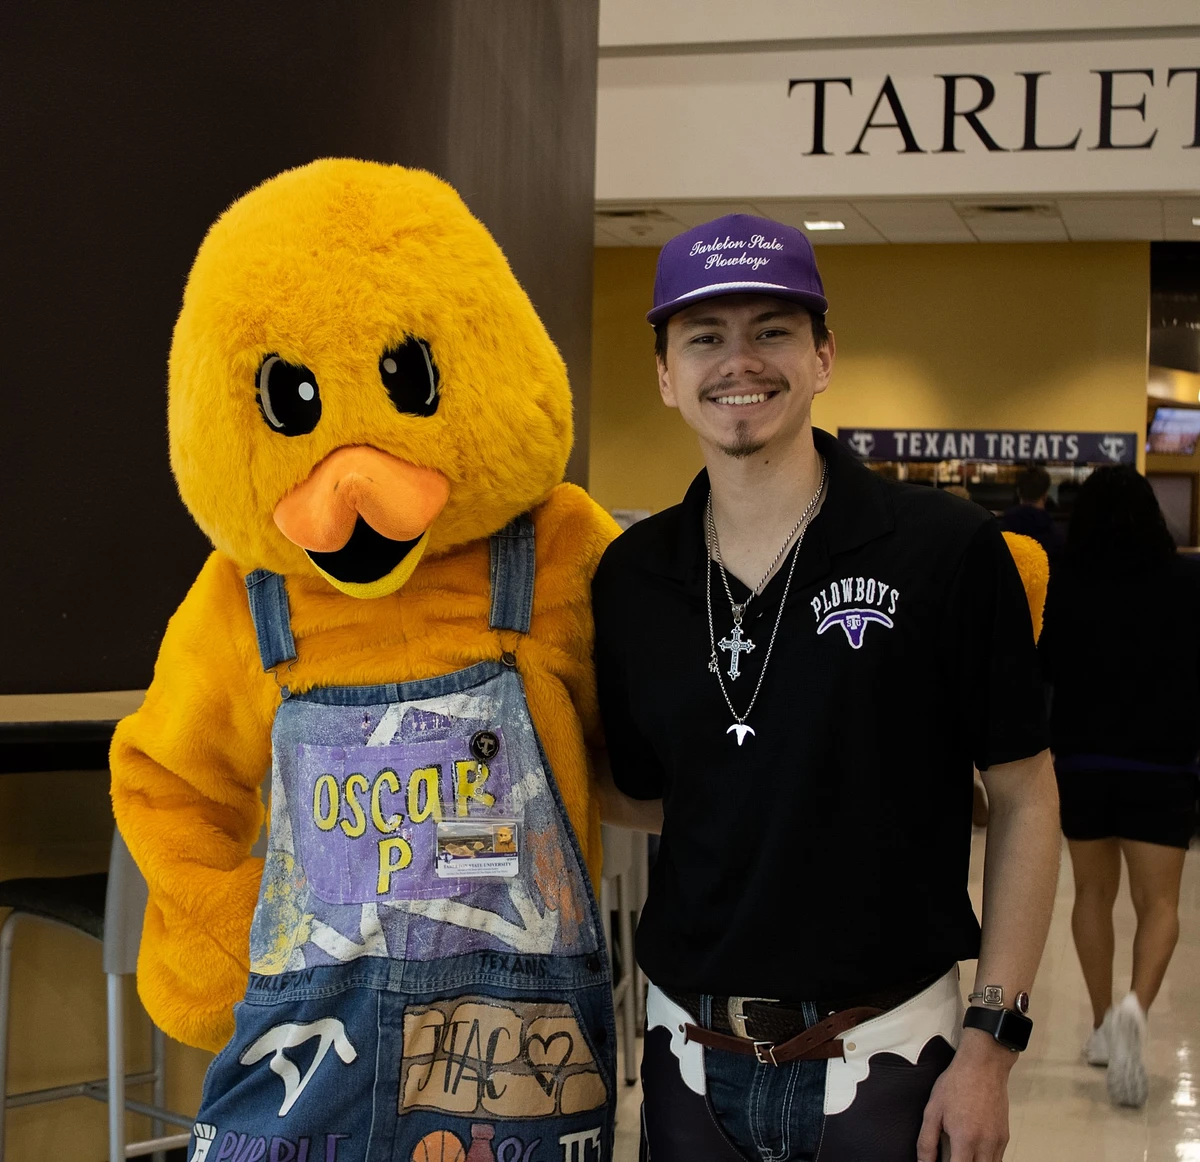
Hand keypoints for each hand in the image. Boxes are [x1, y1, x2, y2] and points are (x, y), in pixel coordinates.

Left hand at [916, 1029, 1014, 1161]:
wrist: (983, 1065)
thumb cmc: (957, 1083)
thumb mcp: (933, 1110)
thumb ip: (927, 1141)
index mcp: (965, 1139)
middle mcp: (985, 1145)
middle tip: (950, 1156)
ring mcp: (998, 1142)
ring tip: (959, 1154)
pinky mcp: (1005, 1138)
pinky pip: (996, 1160)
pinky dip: (984, 1161)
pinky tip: (972, 1152)